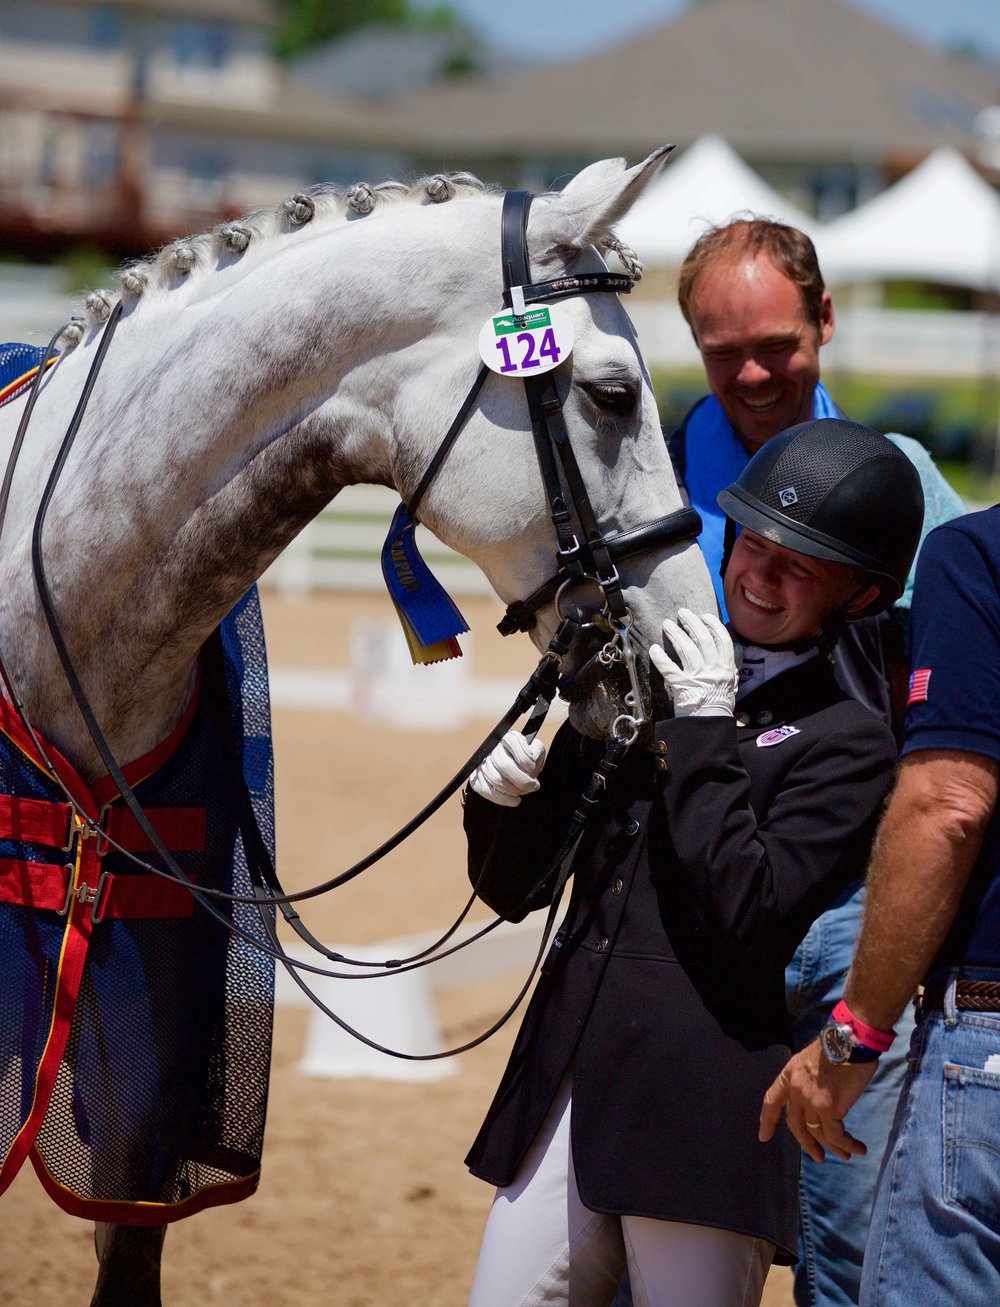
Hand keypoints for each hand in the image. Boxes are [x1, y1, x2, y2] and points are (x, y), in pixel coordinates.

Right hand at [468, 731, 545, 807]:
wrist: (512, 767)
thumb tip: (532, 759)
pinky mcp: (475, 777)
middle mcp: (492, 748)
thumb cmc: (525, 759)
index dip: (526, 761)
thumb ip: (536, 751)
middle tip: (532, 786)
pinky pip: (485, 790)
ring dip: (513, 790)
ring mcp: (482, 763)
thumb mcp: (535, 750)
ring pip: (495, 779)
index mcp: (507, 738)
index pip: (514, 746)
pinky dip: (502, 799)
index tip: (534, 771)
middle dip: (521, 780)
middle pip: (505, 765)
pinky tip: (515, 801)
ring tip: (523, 792)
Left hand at [649, 609, 739, 717]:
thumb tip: (735, 648)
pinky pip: (669, 668)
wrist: (709, 723)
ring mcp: (698, 677)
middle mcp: (713, 670)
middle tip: (682, 613)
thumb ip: (731, 665)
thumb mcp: (731, 683)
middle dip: (691, 623)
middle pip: (702, 639)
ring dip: (676, 634)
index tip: (704, 615)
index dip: (713, 625)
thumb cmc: (719, 703)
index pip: (722, 640)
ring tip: (668, 624)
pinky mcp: (682, 686)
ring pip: (686, 649)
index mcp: (726, 668)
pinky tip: (654, 649)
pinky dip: (660, 658)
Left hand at [758, 1039, 878, 1162]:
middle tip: (818, 1156)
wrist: (849, 1040)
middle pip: (796, 1123)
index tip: (763, 1136)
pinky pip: (835, 1134)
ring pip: (817, 1132)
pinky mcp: (827, 1108)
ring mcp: (809, 1100)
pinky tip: (857, 1149)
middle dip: (806, 1143)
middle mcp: (795, 1089)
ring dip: (833, 1147)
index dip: (768, 1120)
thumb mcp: (813, 1060)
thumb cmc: (837, 1046)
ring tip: (845, 1157)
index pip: (772, 1100)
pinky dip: (847, 1145)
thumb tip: (822, 1101)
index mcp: (789, 1074)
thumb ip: (810, 1081)